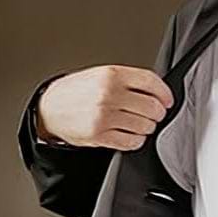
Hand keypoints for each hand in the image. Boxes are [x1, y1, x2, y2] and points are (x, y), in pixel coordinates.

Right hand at [35, 66, 174, 150]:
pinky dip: (136, 140)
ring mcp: (104, 117)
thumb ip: (127, 80)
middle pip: (152, 107)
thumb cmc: (75, 91)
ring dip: (146, 127)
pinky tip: (129, 134)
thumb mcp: (100, 75)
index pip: (150, 82)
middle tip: (153, 114)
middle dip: (157, 113)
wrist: (50, 108)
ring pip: (145, 126)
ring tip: (138, 123)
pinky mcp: (100, 136)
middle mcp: (109, 95)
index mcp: (111, 75)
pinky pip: (132, 142)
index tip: (167, 100)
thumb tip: (156, 91)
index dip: (164, 93)